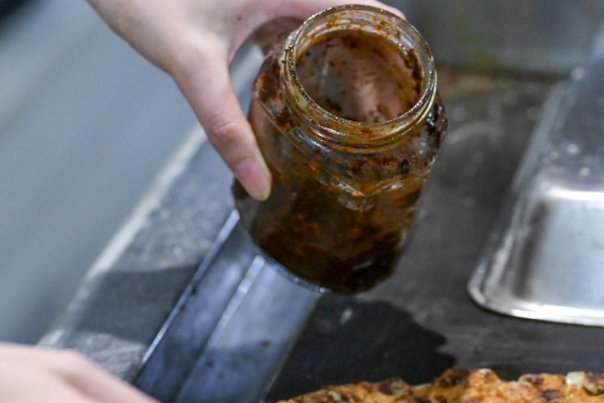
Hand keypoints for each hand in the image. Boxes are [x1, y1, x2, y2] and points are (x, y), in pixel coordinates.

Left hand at [86, 0, 399, 199]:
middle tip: (383, 100)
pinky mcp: (240, 2)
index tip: (412, 63)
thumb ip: (224, 128)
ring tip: (353, 99)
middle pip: (337, 17)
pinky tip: (299, 88)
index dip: (386, 31)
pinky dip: (298, 56)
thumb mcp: (190, 67)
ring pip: (311, 24)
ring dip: (332, 56)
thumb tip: (258, 182)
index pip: (352, 3)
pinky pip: (284, 28)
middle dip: (363, 55)